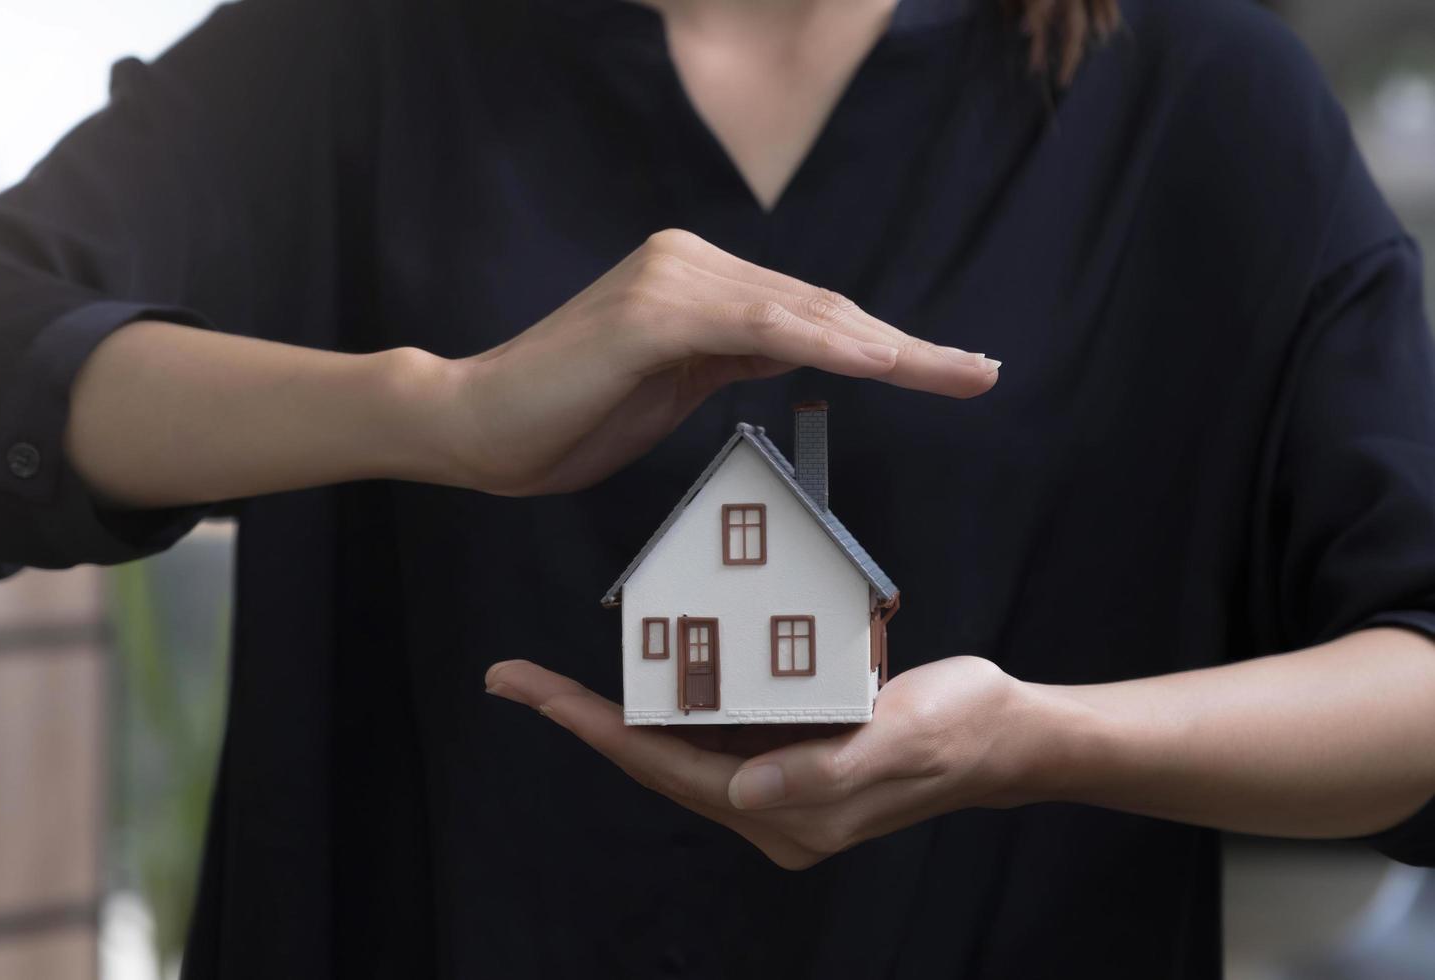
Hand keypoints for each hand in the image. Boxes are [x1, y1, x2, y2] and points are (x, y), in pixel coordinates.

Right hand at [436, 229, 999, 495]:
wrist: (474, 427)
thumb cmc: (563, 418)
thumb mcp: (668, 386)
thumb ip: (731, 357)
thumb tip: (804, 348)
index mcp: (692, 279)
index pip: (807, 314)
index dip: (884, 344)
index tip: (952, 370)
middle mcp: (687, 261)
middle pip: (820, 308)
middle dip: (908, 346)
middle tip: (982, 374)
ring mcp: (671, 278)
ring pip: (803, 314)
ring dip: (889, 347)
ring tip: (957, 374)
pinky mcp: (653, 310)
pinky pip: (760, 325)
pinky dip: (827, 344)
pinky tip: (883, 364)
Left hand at [484, 656, 1041, 868]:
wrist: (1011, 737)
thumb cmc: (962, 730)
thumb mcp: (900, 738)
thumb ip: (822, 768)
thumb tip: (740, 792)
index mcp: (790, 815)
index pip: (668, 769)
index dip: (595, 728)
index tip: (533, 691)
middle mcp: (773, 810)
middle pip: (655, 762)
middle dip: (582, 720)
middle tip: (512, 678)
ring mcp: (779, 788)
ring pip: (677, 750)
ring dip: (617, 716)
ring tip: (549, 682)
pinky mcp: (790, 761)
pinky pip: (713, 735)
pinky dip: (672, 706)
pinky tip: (640, 677)